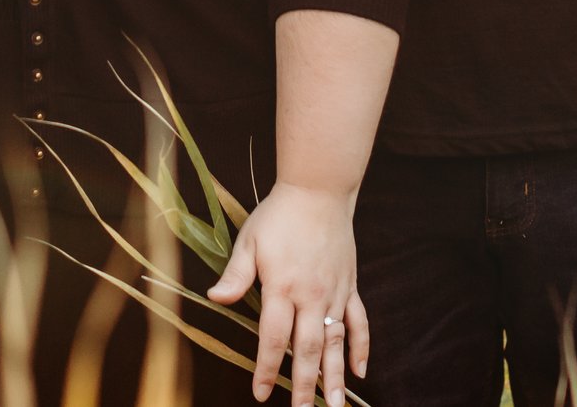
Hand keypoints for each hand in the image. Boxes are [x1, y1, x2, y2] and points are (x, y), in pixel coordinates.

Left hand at [208, 182, 368, 406]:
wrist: (319, 191)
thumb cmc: (279, 216)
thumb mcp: (249, 241)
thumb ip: (236, 275)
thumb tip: (215, 298)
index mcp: (282, 286)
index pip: (273, 337)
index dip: (265, 367)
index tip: (259, 393)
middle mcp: (312, 295)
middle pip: (308, 348)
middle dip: (303, 384)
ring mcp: (335, 292)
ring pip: (336, 342)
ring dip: (335, 375)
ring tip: (336, 404)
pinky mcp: (349, 286)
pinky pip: (359, 321)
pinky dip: (361, 347)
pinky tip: (360, 371)